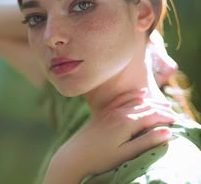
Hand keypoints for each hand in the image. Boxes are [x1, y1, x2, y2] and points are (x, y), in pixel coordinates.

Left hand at [47, 88, 175, 181]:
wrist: (75, 155)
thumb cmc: (101, 158)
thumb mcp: (126, 153)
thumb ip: (146, 142)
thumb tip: (167, 132)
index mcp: (127, 122)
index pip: (152, 115)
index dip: (165, 116)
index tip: (175, 119)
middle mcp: (120, 112)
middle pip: (145, 106)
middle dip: (160, 108)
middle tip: (172, 111)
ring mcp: (111, 110)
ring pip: (135, 100)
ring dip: (150, 100)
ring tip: (161, 102)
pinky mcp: (105, 111)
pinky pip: (122, 98)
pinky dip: (133, 94)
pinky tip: (139, 93)